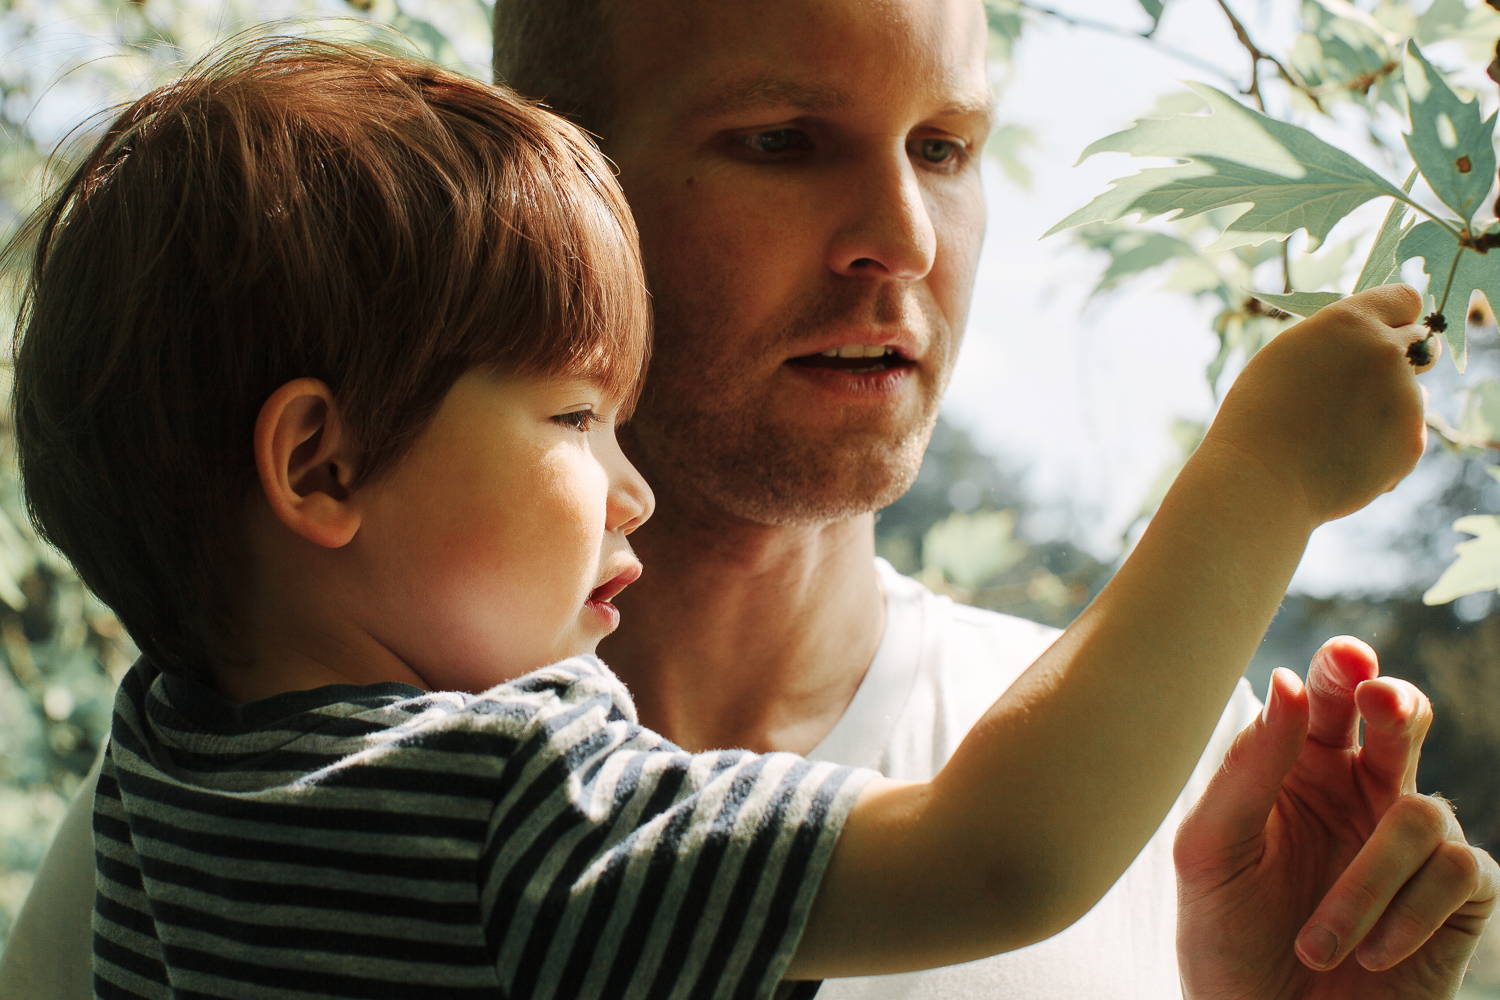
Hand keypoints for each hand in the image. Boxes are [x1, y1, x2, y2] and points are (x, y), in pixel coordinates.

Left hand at [1175, 636, 1498, 999]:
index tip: (1346, 657)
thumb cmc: (1228, 940)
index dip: (1342, 668)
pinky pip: (1460, 872)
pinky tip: (1369, 956)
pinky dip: (1408, 915)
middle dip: (1396, 703)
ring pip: (1424, 811)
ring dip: (1366, 883)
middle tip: (1379, 701)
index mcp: (1298, 769)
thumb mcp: (1212, 854)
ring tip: (1318, 946)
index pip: (1326, 699)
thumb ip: (1246, 771)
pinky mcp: (1457, 900)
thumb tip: (1287, 683)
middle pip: (1400, 718)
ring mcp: (1412, 845)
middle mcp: (1361, 793)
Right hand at [1207, 284, 1430, 525]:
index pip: (1405, 298)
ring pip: (1412, 394)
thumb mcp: (1290, 355)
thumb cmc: (1258, 416)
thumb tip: (1376, 341)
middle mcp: (1387, 352)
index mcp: (1351, 322)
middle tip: (1360, 386)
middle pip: (1420, 343)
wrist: (1258, 480)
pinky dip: (1382, 445)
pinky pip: (1405, 434)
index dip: (1393, 317)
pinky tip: (1342, 456)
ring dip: (1386, 407)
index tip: (1381, 334)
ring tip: (1334, 433)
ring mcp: (1406, 398)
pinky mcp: (1412, 441)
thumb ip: (1339, 341)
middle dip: (1399, 359)